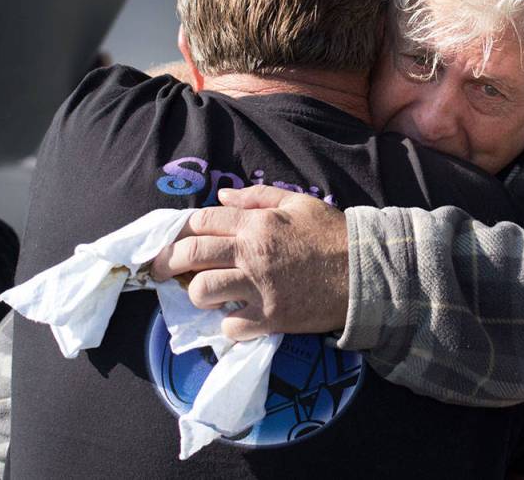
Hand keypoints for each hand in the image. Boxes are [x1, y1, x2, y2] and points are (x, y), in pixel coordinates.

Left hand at [152, 185, 349, 339]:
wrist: (366, 272)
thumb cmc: (332, 234)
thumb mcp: (298, 203)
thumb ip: (258, 197)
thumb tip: (223, 196)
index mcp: (257, 223)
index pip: (202, 222)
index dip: (179, 230)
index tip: (171, 240)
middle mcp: (252, 254)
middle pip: (190, 254)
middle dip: (165, 261)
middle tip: (158, 270)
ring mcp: (260, 289)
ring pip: (203, 291)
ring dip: (196, 293)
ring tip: (203, 294)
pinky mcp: (271, 319)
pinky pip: (231, 326)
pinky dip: (227, 323)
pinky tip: (234, 316)